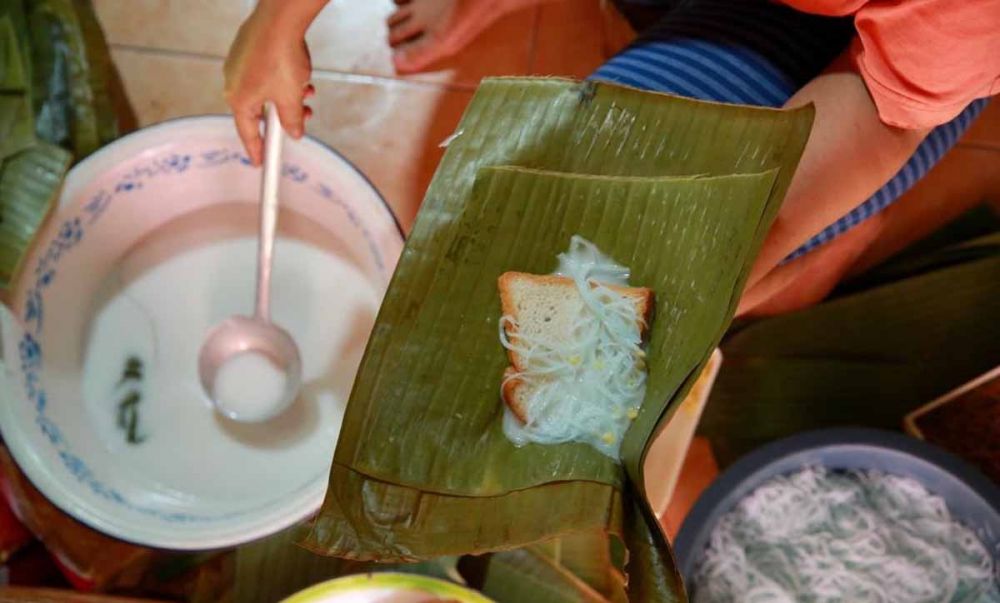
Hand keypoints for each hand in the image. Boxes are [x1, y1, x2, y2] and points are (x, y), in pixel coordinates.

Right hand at [224, 4, 314, 164]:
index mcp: (238, 100)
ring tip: (306, 94)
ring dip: (287, 97)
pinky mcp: (246, 50)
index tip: (260, 163)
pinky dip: (281, 80)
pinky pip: (264, 74)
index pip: (248, 133)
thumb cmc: (280, 58)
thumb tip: (293, 132)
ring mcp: (238, 65)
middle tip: (299, 121)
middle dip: (282, 117)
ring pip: (265, 91)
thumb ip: (292, 121)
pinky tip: (300, 77)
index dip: (257, 150)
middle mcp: (233, 83)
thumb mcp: (291, 99)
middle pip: (259, 112)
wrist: (280, 20)